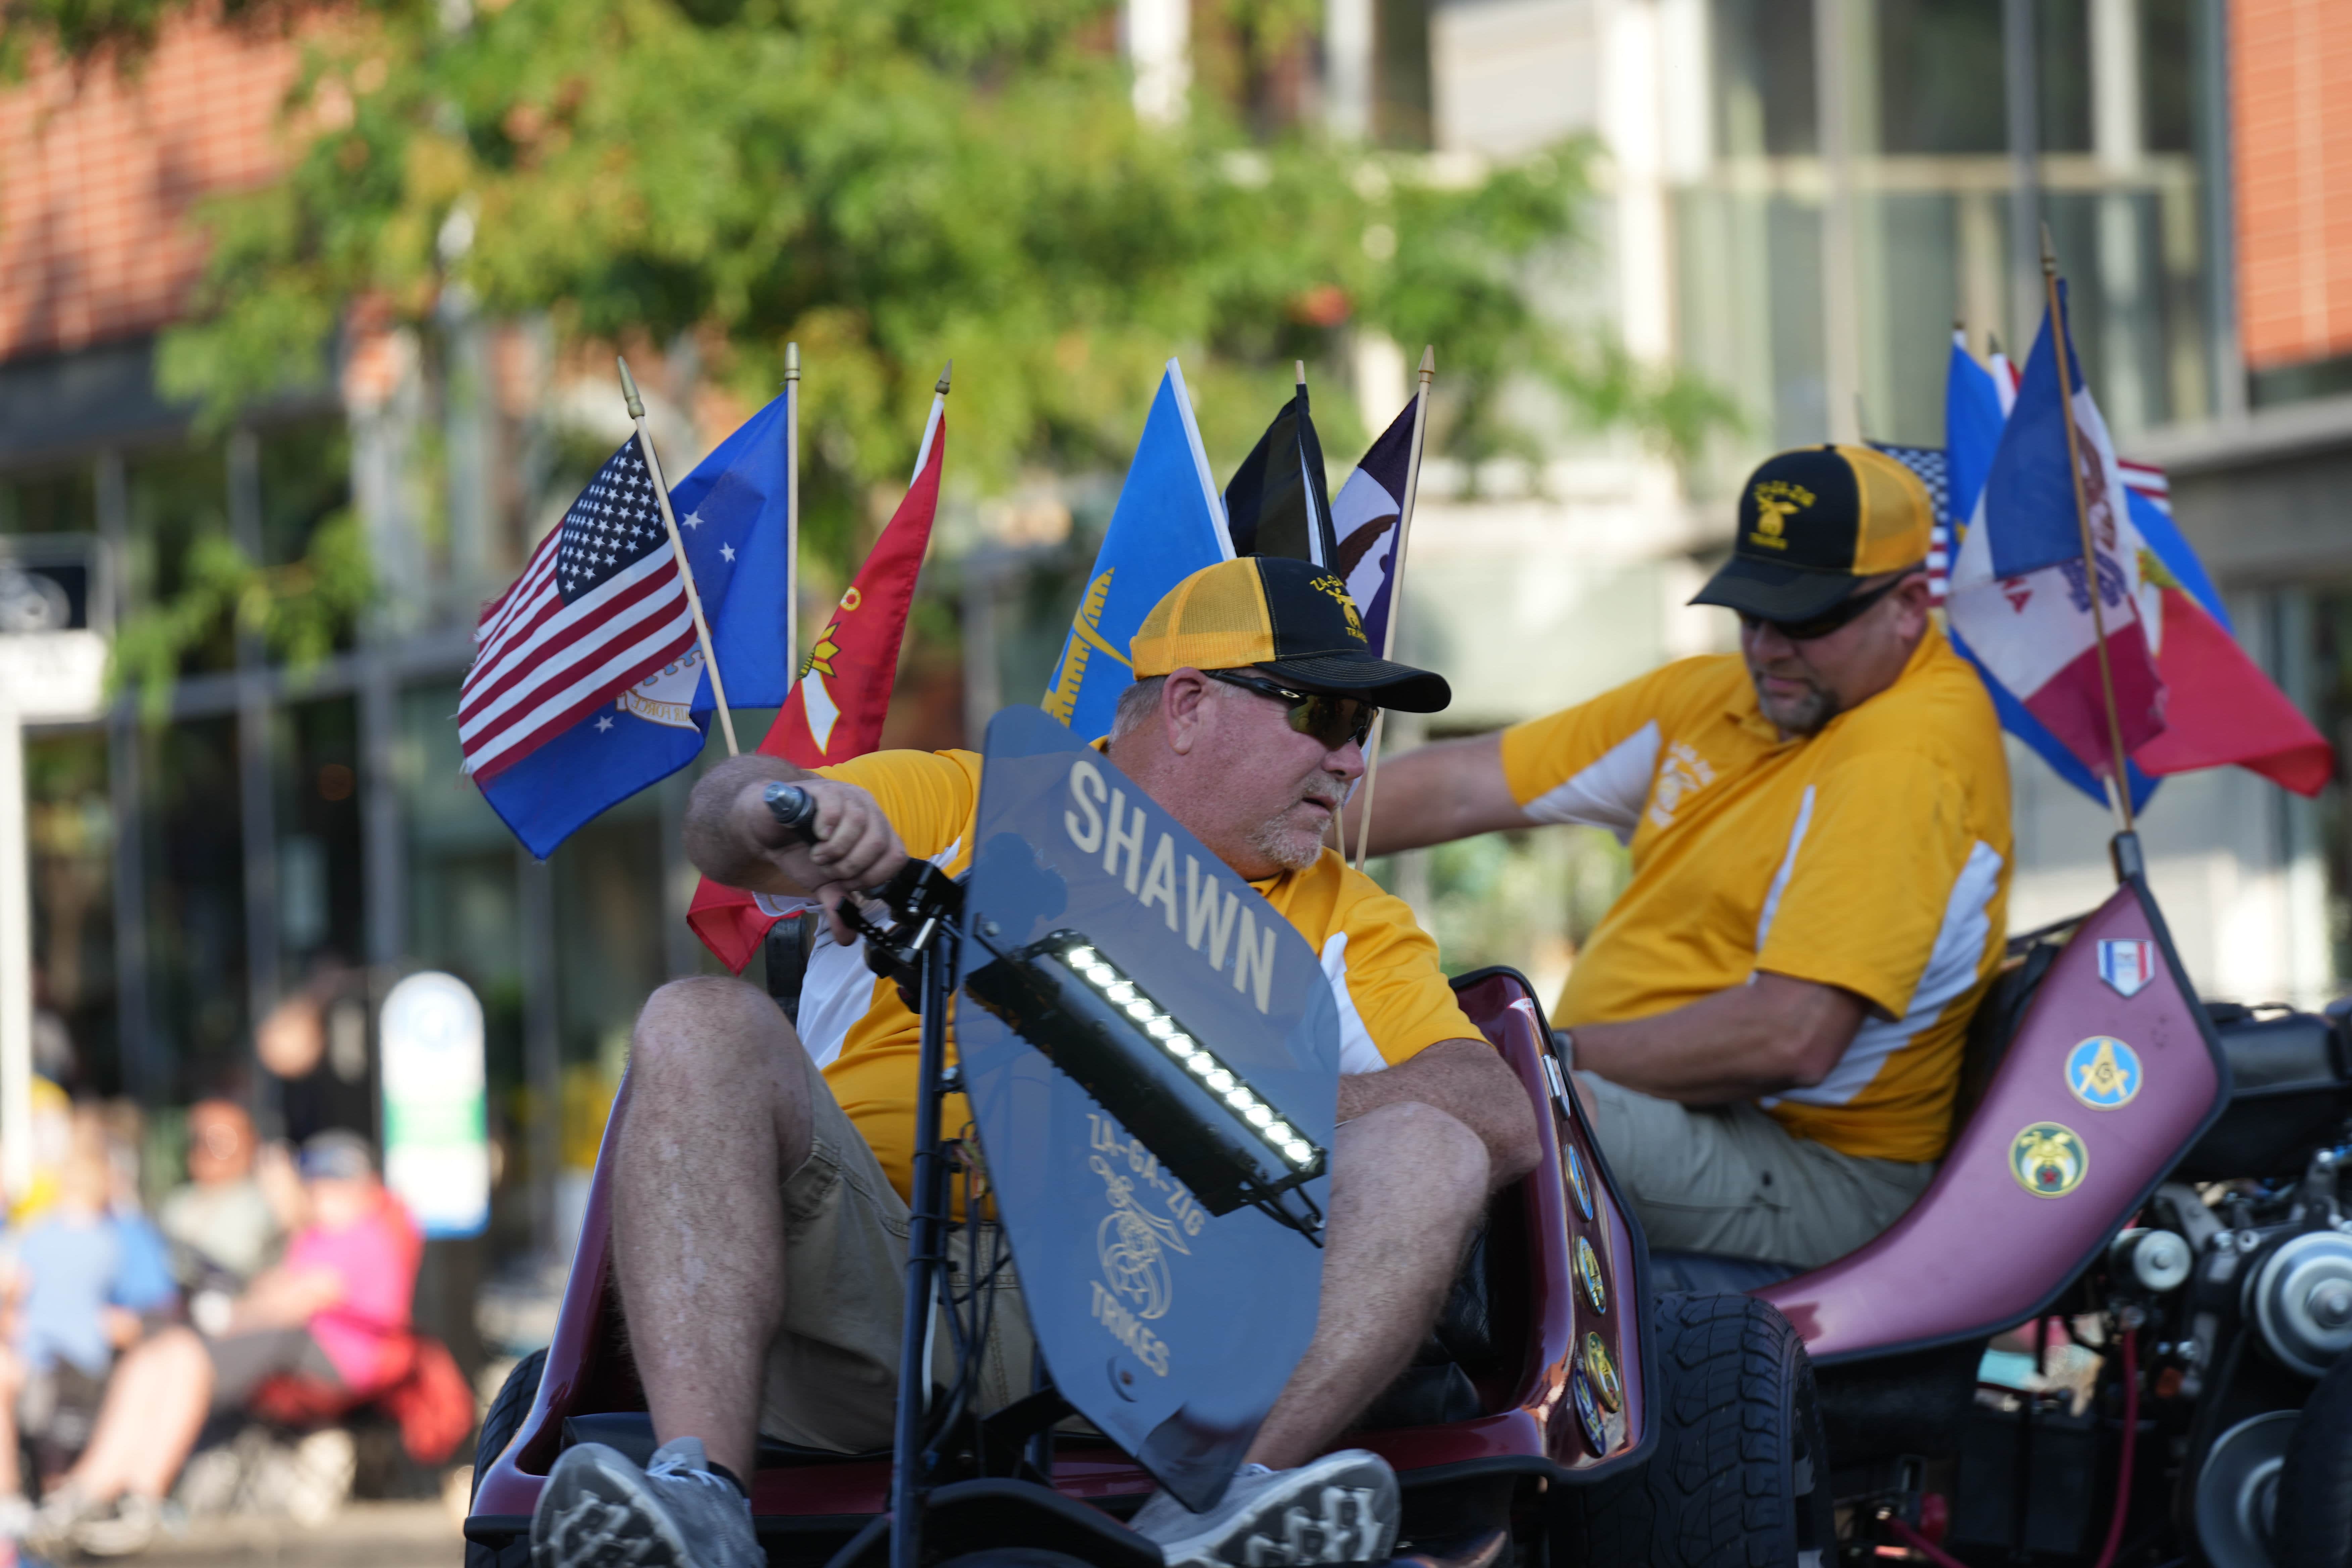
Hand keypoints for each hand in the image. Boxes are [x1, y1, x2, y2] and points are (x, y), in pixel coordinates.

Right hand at [733, 777, 907, 942]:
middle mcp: (868, 811)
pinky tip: (814, 835)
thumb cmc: (801, 851)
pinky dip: (824, 830)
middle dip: (851, 867)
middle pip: (879, 842)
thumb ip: (838, 906)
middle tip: (829, 868)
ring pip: (859, 825)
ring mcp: (848, 796)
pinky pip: (836, 809)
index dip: (873, 876)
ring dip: (835, 851)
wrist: (768, 829)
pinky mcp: (824, 789)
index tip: (847, 882)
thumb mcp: (822, 883)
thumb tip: (847, 938)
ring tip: (817, 854)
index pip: (896, 857)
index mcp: (875, 833)